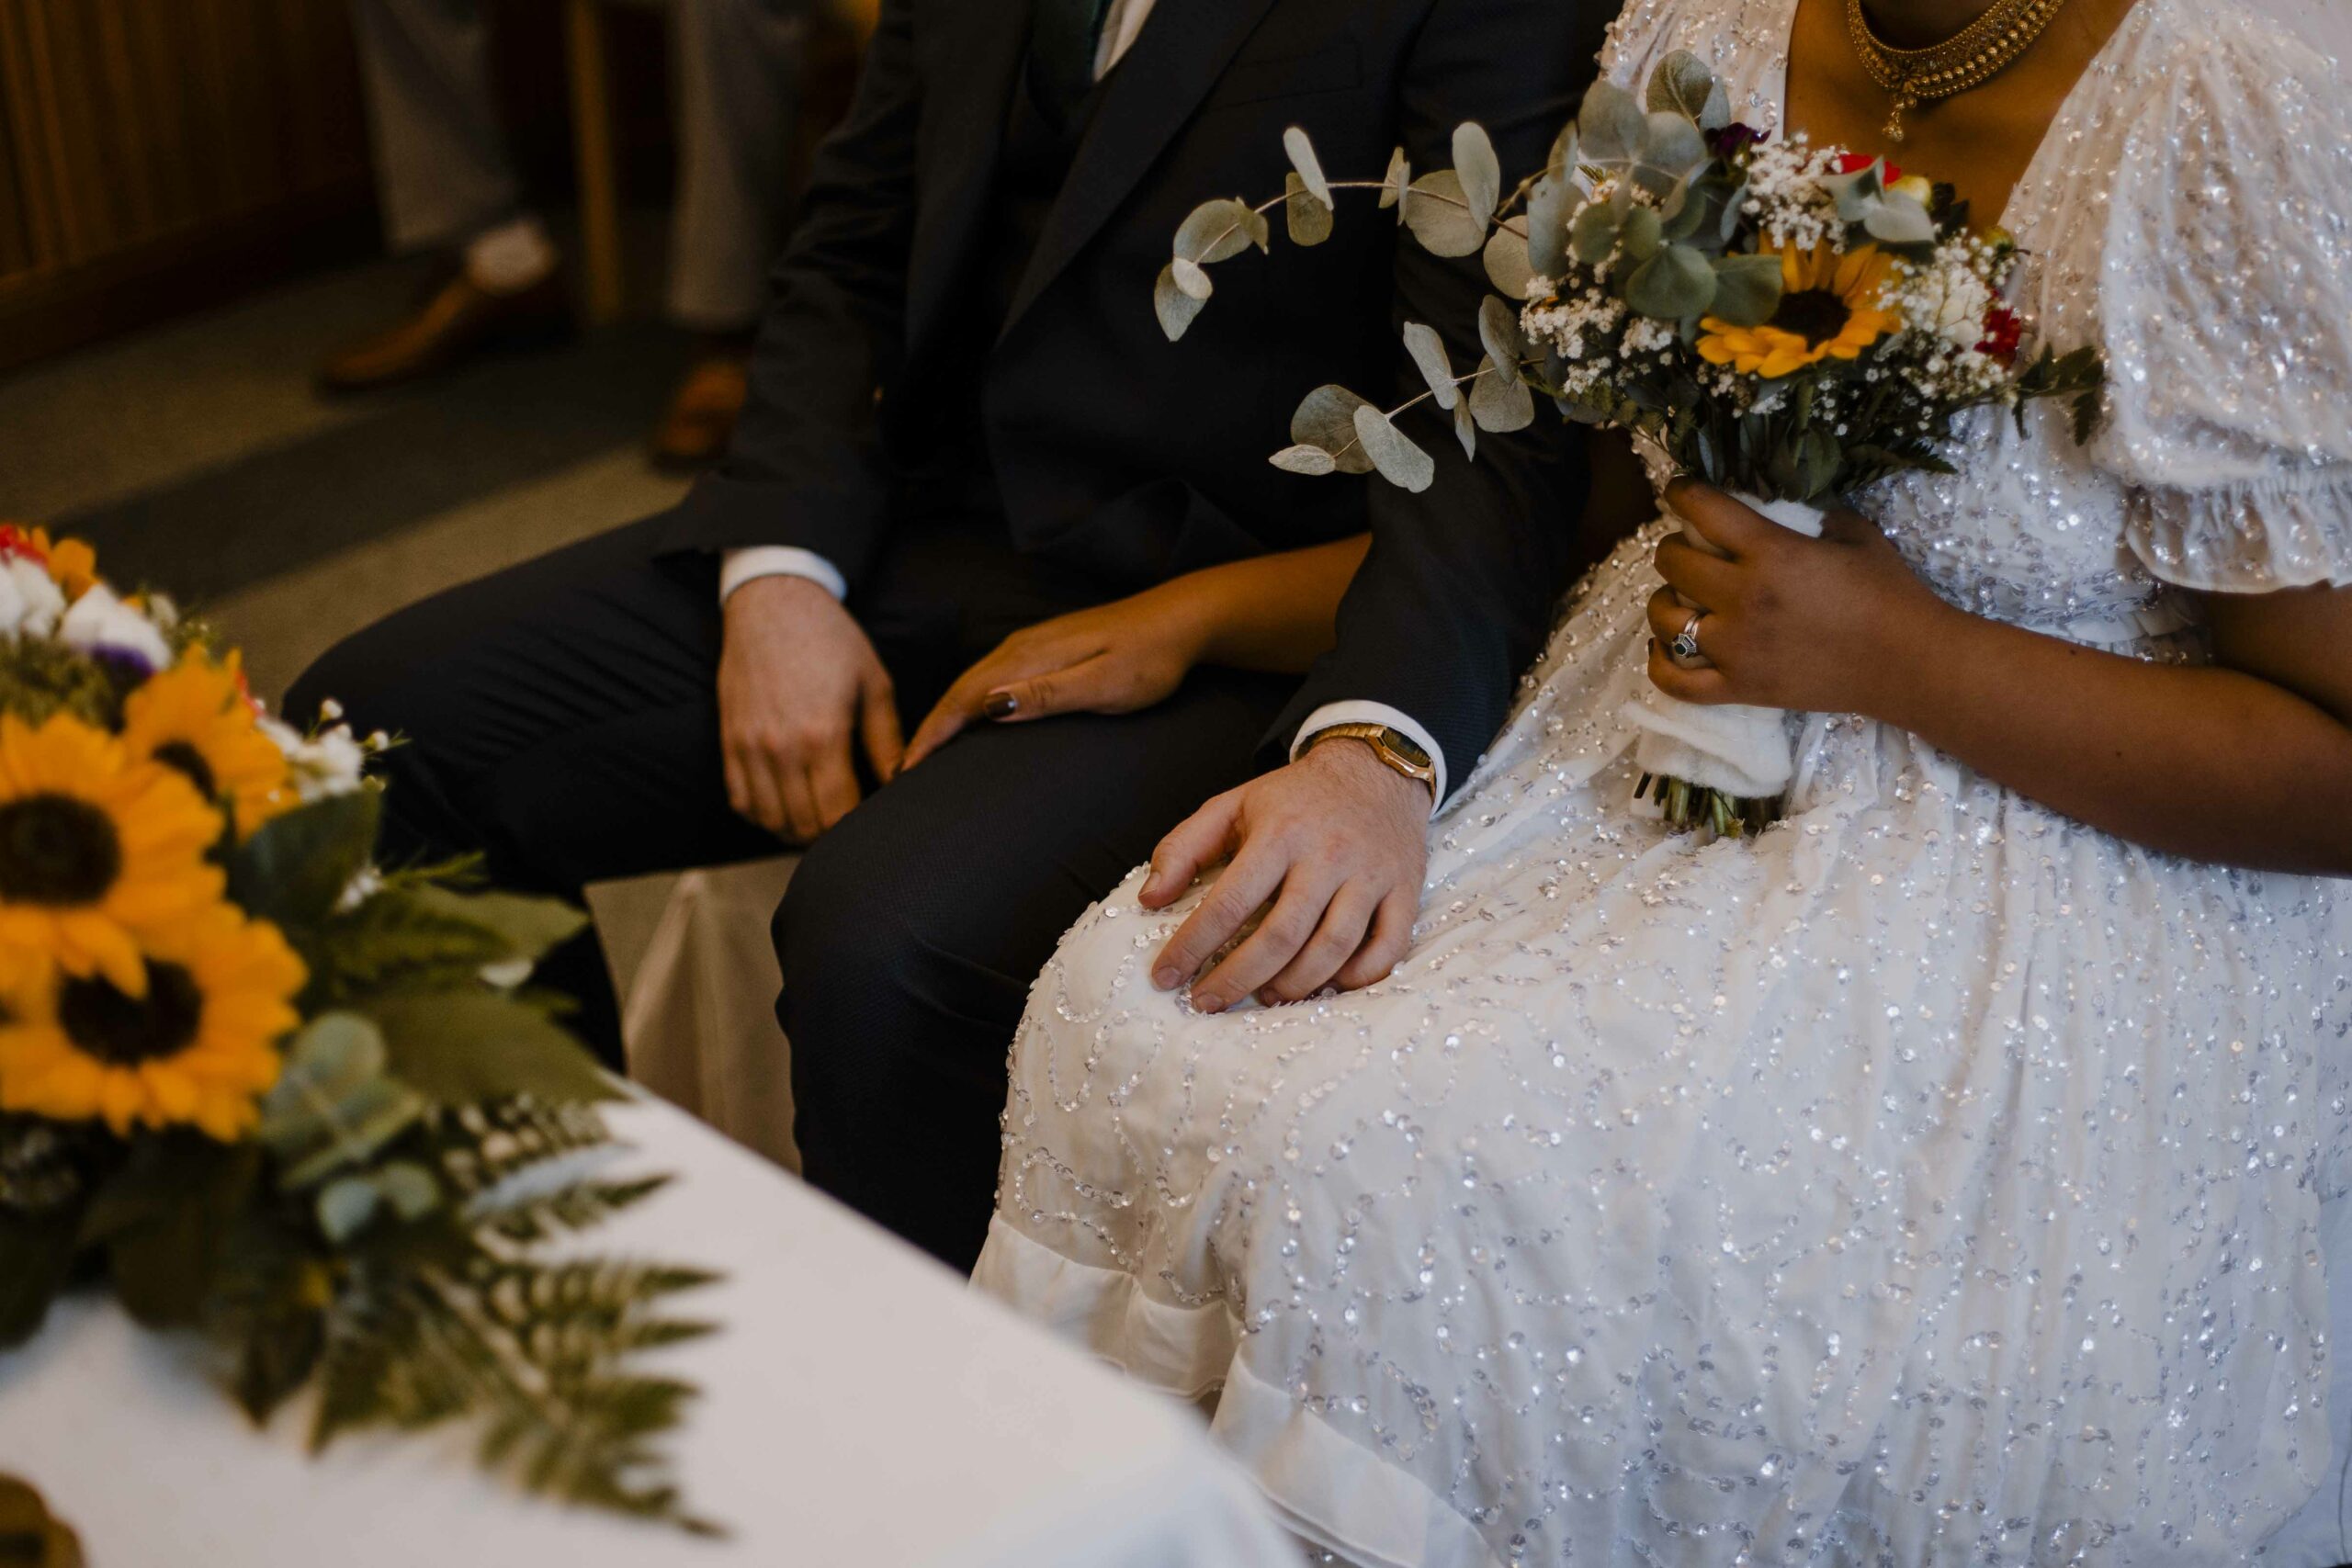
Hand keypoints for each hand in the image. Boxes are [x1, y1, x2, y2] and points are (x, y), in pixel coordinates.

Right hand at [717, 574, 902, 840]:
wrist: (773, 602)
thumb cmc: (831, 639)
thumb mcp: (874, 683)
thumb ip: (887, 740)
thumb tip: (901, 783)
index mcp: (823, 735)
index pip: (837, 814)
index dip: (856, 830)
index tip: (871, 823)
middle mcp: (781, 748)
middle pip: (803, 826)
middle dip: (829, 836)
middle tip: (849, 827)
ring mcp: (749, 746)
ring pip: (769, 820)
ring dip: (796, 831)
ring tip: (819, 822)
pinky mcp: (729, 740)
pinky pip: (739, 800)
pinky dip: (762, 815)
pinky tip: (785, 807)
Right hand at [900, 583, 1212, 767]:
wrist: (1181, 620)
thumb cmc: (1150, 659)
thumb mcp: (1103, 684)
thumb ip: (1047, 694)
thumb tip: (988, 706)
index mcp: (1029, 657)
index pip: (963, 699)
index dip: (933, 736)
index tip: (906, 770)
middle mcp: (1022, 646)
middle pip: (960, 690)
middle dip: (930, 730)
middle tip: (904, 771)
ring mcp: (1034, 643)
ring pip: (974, 682)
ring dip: (947, 716)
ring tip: (929, 751)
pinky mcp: (1048, 647)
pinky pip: (994, 677)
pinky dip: (972, 702)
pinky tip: (975, 718)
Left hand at [1141, 740, 1428, 1012]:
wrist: (1375, 769)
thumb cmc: (1294, 799)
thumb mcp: (1232, 805)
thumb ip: (1184, 847)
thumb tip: (1150, 899)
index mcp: (1280, 832)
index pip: (1230, 901)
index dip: (1193, 945)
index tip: (1165, 977)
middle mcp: (1328, 854)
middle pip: (1282, 935)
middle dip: (1238, 978)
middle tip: (1206, 1002)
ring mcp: (1372, 875)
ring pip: (1334, 947)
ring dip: (1294, 984)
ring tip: (1264, 997)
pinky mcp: (1405, 891)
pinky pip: (1387, 949)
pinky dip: (1358, 978)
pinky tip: (1327, 987)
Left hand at [1645, 478, 1956, 715]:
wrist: (1908, 663)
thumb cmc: (1888, 593)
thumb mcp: (1853, 533)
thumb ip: (1809, 514)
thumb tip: (1777, 505)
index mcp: (1772, 553)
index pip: (1703, 510)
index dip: (1682, 493)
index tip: (1679, 492)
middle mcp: (1744, 599)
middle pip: (1673, 563)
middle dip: (1673, 547)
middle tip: (1687, 548)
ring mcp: (1737, 649)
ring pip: (1664, 620)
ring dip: (1663, 601)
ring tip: (1678, 597)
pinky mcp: (1739, 689)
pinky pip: (1675, 681)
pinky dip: (1660, 662)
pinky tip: (1666, 646)